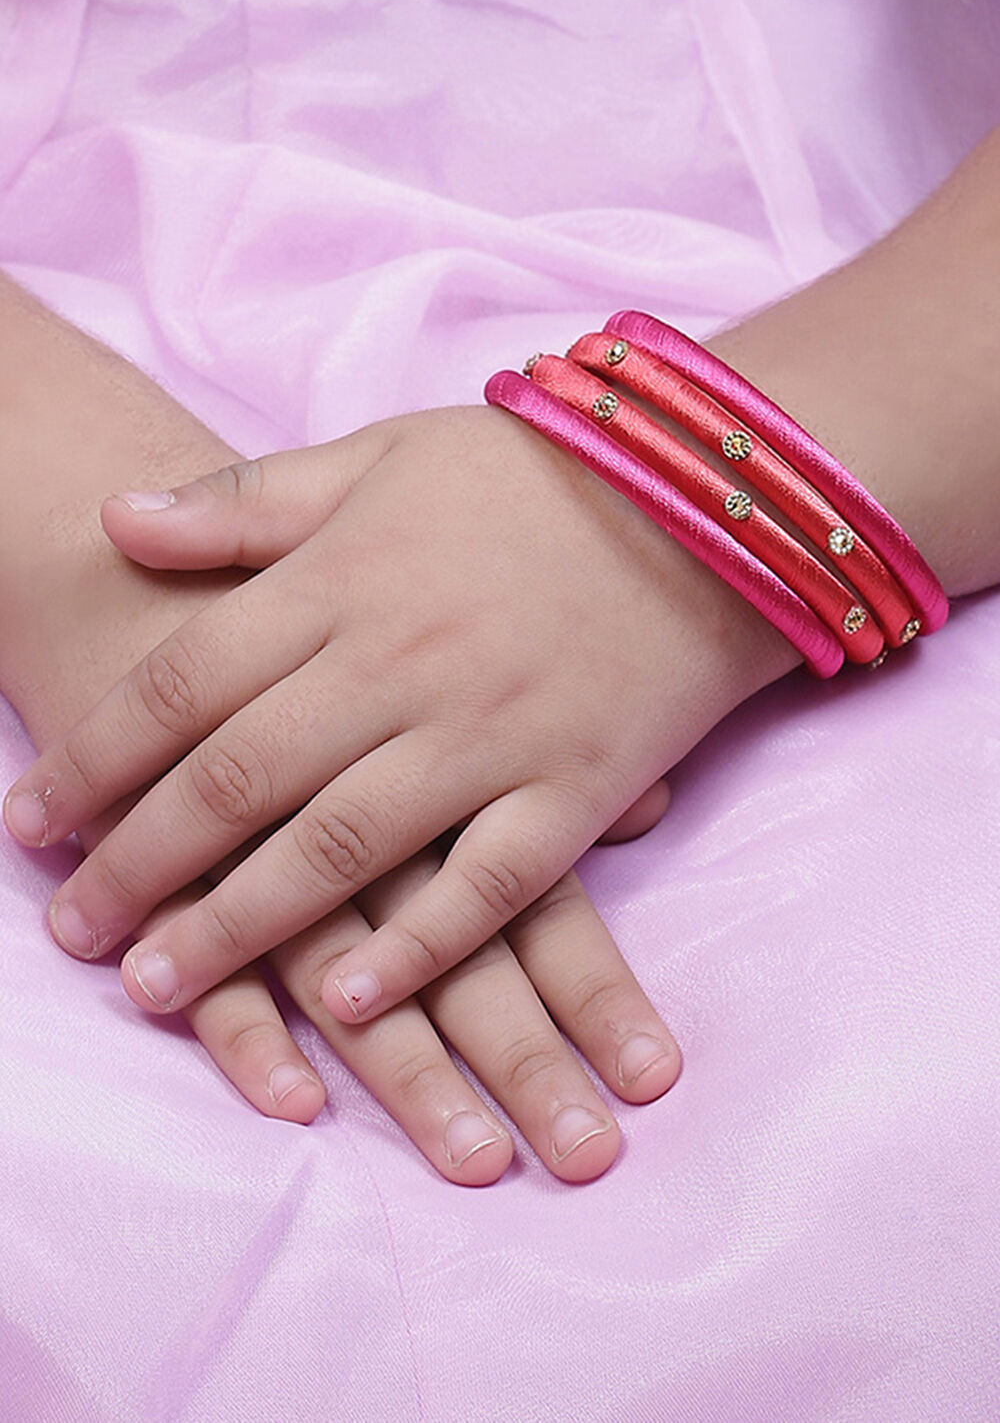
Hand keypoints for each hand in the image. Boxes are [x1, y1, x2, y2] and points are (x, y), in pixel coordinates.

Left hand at [4, 400, 796, 1026]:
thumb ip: (245, 500)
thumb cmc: (530, 478)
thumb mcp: (379, 455)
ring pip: (338, 846)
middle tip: (71, 932)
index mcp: (342, 581)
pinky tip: (342, 1000)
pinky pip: (486, 886)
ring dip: (236, 926)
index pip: (183, 684)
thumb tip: (116, 517)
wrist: (703, 502)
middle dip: (137, 864)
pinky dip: (414, 947)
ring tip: (154, 985)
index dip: (94, 758)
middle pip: (237, 781)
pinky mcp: (573, 789)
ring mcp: (489, 733)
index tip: (29, 823)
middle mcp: (400, 664)